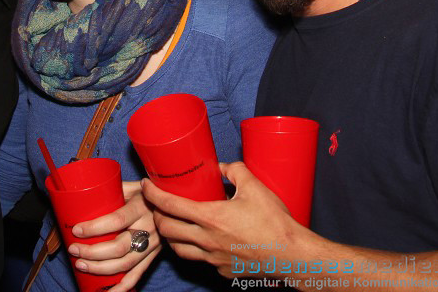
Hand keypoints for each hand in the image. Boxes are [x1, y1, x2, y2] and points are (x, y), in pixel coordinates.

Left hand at [67, 181, 159, 291]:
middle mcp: (148, 228)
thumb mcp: (133, 185)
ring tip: (81, 265)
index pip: (116, 220)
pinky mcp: (153, 256)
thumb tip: (84, 192)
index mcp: (141, 207)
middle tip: (74, 250)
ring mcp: (152, 245)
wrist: (176, 203)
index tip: (76, 230)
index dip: (95, 228)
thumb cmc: (147, 192)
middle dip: (92, 252)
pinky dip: (122, 287)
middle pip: (119, 247)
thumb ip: (114, 189)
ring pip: (125, 264)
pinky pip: (137, 275)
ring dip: (100, 268)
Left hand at [142, 162, 299, 277]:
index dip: (153, 194)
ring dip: (171, 236)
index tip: (147, 185)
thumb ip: (236, 171)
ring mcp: (213, 258)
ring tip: (173, 224)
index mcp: (211, 218)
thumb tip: (223, 167)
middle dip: (156, 216)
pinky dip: (193, 250)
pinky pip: (200, 260)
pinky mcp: (222, 270)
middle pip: (167, 230)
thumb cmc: (275, 222)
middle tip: (158, 205)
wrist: (291, 256)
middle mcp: (207, 240)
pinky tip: (201, 241)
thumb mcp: (255, 187)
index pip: (170, 206)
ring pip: (179, 250)